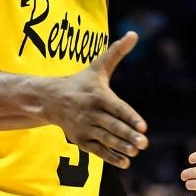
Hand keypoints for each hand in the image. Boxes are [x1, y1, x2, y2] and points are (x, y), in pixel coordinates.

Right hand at [47, 31, 147, 168]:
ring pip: (106, 139)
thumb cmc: (81, 82)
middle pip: (113, 126)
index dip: (130, 117)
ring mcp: (85, 128)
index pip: (117, 108)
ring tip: (136, 151)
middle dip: (128, 135)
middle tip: (144, 142)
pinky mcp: (80, 140)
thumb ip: (117, 52)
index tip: (144, 126)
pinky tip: (126, 162)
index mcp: (98, 95)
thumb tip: (134, 33)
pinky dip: (111, 157)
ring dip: (121, 147)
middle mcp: (91, 112)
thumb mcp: (98, 66)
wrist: (51, 99)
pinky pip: (97, 151)